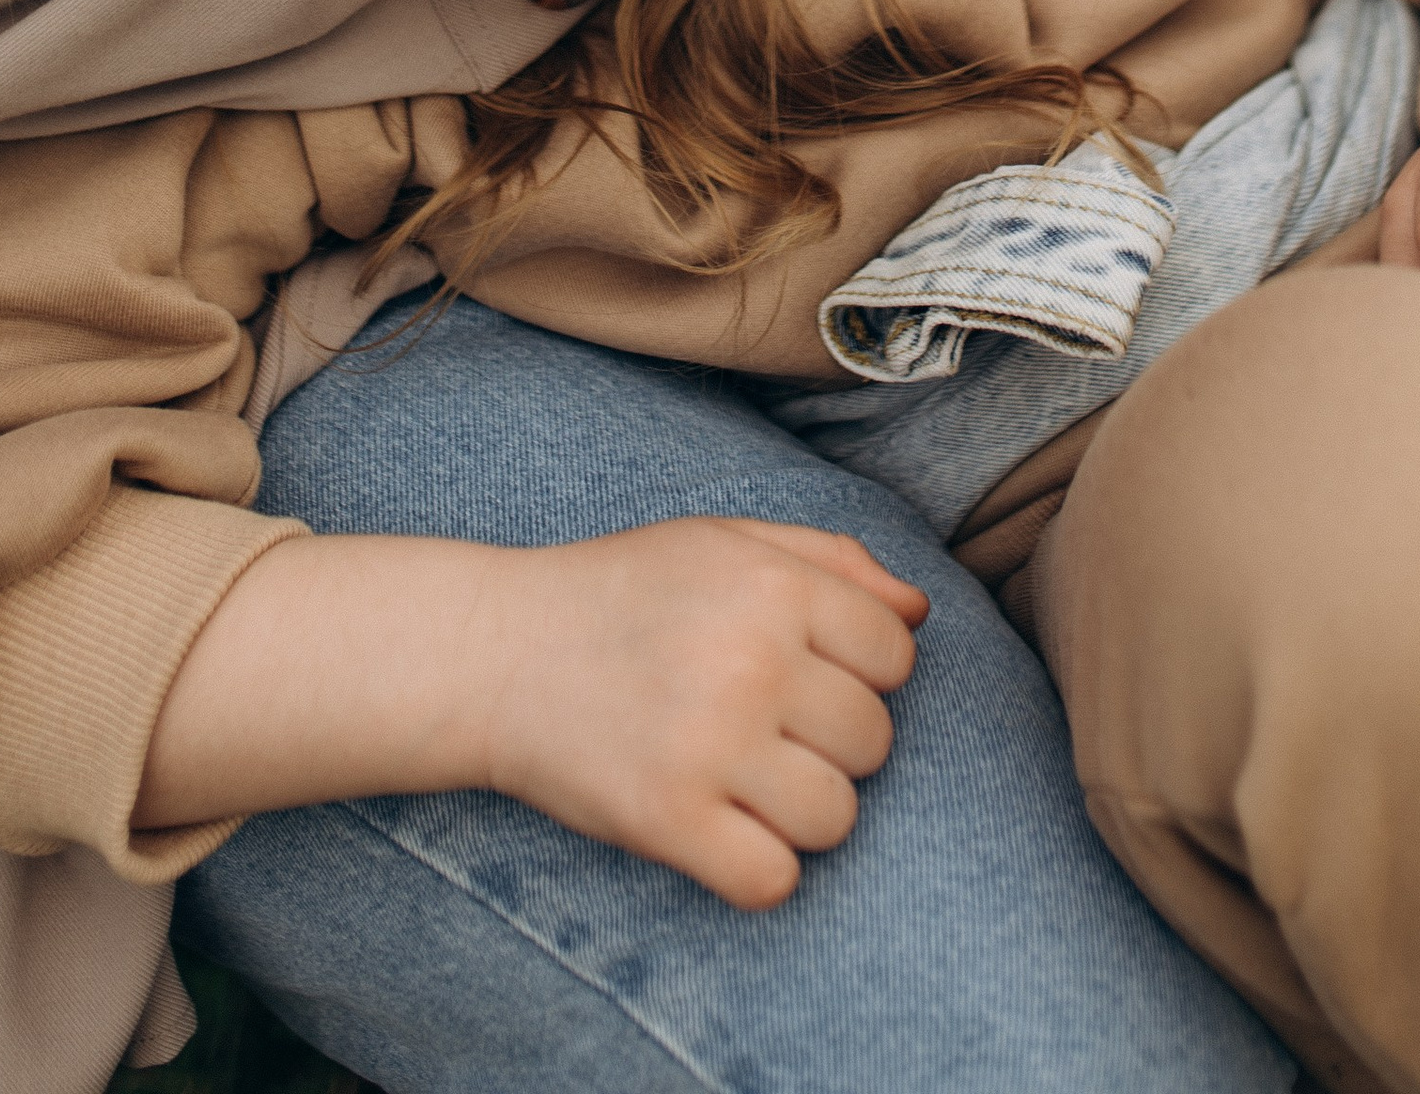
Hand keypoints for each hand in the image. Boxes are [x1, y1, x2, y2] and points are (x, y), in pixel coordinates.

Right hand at [138, 516, 926, 905]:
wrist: (497, 649)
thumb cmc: (623, 593)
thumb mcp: (724, 540)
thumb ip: (832, 561)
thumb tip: (921, 614)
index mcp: (774, 586)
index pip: (896, 658)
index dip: (861, 674)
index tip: (805, 679)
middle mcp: (752, 660)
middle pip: (873, 741)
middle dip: (831, 743)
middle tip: (765, 731)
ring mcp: (710, 743)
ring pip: (836, 817)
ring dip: (800, 812)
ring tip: (745, 783)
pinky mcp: (666, 819)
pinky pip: (772, 879)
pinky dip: (757, 870)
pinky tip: (721, 833)